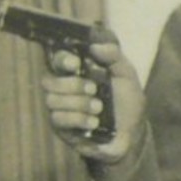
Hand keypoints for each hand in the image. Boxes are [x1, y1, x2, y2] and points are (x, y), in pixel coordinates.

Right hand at [40, 35, 142, 163]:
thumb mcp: (126, 76)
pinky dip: (78, 119)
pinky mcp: (61, 128)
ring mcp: (60, 109)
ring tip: (99, 108)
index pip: (57, 60)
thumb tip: (95, 46)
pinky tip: (94, 122)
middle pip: (48, 81)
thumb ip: (114, 57)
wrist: (132, 134)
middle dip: (73, 85)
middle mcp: (64, 89)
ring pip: (52, 100)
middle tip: (94, 89)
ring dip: (78, 103)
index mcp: (76, 73)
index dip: (62, 60)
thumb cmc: (126, 103)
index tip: (75, 63)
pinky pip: (58, 119)